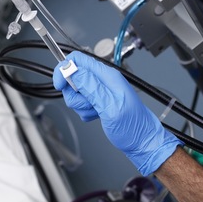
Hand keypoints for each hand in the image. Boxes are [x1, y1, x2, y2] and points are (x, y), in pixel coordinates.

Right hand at [53, 51, 182, 175]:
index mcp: (106, 75)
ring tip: (95, 111)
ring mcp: (99, 91)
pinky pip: (80, 103)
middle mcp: (102, 80)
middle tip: (87, 102)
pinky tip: (97, 115)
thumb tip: (72, 69)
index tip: (60, 84)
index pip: (78, 59)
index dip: (64, 69)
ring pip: (74, 92)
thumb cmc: (133, 126)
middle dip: (73, 93)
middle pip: (72, 76)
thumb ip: (90, 86)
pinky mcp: (97, 101)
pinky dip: (85, 112)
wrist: (142, 142)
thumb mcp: (110, 105)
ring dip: (80, 105)